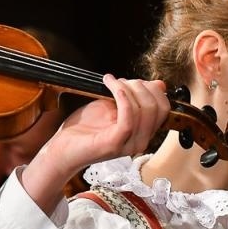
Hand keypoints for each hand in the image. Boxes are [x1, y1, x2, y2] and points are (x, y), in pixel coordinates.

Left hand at [19, 75, 169, 207]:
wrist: (64, 147)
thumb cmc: (85, 128)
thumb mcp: (113, 105)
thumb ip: (134, 96)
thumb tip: (159, 85)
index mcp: (143, 133)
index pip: (163, 108)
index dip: (152, 89)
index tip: (132, 81)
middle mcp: (141, 141)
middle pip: (156, 107)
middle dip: (140, 86)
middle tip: (120, 81)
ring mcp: (129, 144)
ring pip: (144, 109)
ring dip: (127, 88)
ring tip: (111, 82)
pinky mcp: (115, 143)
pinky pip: (128, 116)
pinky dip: (122, 96)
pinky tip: (110, 85)